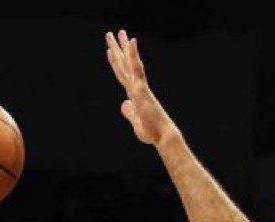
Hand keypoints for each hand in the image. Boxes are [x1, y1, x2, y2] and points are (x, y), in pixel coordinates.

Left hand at [105, 29, 178, 146]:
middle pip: (124, 65)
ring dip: (124, 47)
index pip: (123, 75)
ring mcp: (139, 87)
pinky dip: (134, 55)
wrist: (164, 137)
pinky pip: (137, 69)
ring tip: (120, 32)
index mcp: (135, 94)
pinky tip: (132, 43)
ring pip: (129, 63)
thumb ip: (130, 112)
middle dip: (118, 48)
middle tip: (113, 33)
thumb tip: (123, 104)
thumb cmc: (153, 132)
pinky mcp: (142, 89)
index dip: (116, 62)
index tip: (110, 50)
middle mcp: (137, 87)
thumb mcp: (136, 123)